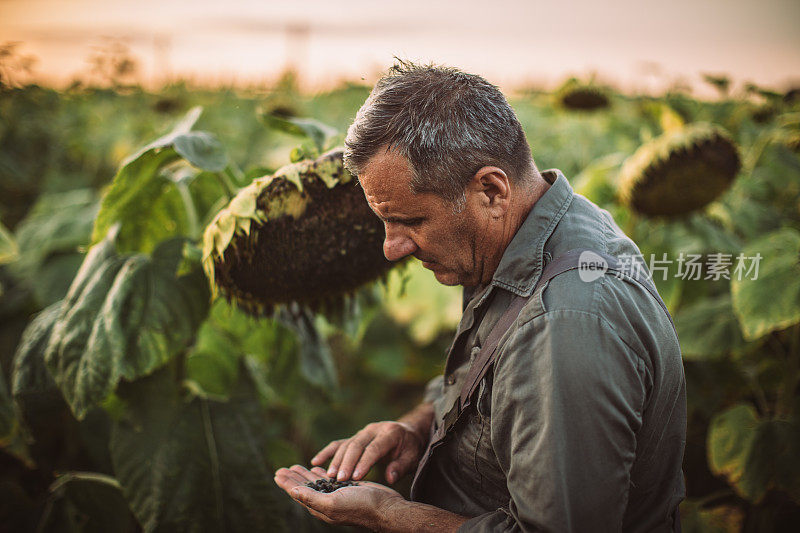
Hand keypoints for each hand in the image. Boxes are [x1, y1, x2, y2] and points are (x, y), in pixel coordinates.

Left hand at [274, 465, 405, 529]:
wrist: (386, 508)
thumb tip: (292, 492)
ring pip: (316, 483)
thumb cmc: (361, 506)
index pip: (299, 493)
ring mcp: (337, 496)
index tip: (277, 473)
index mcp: (320, 507)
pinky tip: (317, 469)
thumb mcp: (333, 503)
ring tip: (295, 467)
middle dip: (293, 478)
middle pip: (305, 488)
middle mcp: (327, 503)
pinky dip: (320, 473)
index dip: (287, 484)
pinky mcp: (347, 489)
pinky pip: (329, 480)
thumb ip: (312, 498)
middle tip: (281, 469)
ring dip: (305, 475)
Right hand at [311, 421, 425, 483]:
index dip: (365, 462)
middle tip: (339, 479)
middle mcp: (374, 429)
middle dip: (347, 462)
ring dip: (336, 460)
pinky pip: (339, 443)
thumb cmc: (410, 449)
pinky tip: (315, 461)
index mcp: (390, 433)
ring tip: (329, 476)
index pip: (375, 448)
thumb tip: (390, 478)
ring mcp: (363, 431)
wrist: (407, 433)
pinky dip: (328, 452)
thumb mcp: (412, 457)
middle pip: (357, 445)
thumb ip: (401, 467)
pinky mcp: (355, 436)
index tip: (356, 477)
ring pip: (346, 444)